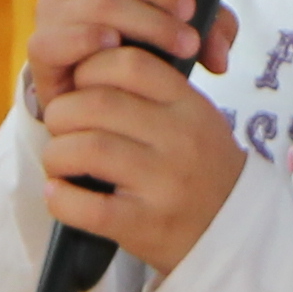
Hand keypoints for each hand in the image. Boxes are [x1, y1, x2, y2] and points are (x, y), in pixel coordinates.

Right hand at [22, 0, 211, 116]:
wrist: (88, 98)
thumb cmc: (134, 53)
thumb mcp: (175, 33)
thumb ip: (209, 32)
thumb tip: (222, 57)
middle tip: (191, 16)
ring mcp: (51, 13)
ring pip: (101, 1)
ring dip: (150, 22)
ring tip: (183, 43)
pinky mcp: (41, 49)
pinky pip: (61, 37)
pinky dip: (94, 41)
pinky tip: (121, 51)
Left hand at [37, 29, 247, 276]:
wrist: (235, 230)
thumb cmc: (200, 166)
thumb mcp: (194, 116)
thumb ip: (152, 89)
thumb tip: (87, 60)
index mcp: (190, 105)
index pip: (131, 63)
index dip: (91, 67)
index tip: (81, 85)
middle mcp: (180, 139)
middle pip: (98, 103)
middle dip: (62, 111)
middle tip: (60, 125)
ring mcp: (164, 183)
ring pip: (87, 149)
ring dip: (57, 153)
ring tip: (59, 160)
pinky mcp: (146, 225)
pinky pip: (89, 207)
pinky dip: (61, 198)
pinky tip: (59, 192)